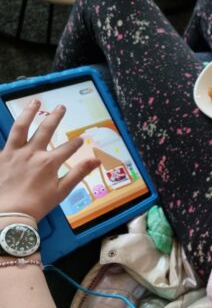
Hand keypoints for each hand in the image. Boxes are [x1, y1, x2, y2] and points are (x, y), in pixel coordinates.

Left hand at [0, 100, 100, 220]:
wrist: (7, 214)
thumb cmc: (37, 205)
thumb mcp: (62, 191)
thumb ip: (79, 173)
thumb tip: (97, 160)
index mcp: (49, 162)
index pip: (67, 148)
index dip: (76, 143)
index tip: (81, 139)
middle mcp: (32, 153)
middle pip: (46, 130)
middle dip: (55, 117)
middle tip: (62, 107)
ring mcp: (14, 153)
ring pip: (21, 127)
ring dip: (29, 113)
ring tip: (35, 102)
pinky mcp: (0, 157)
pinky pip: (6, 140)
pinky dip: (11, 131)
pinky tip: (15, 126)